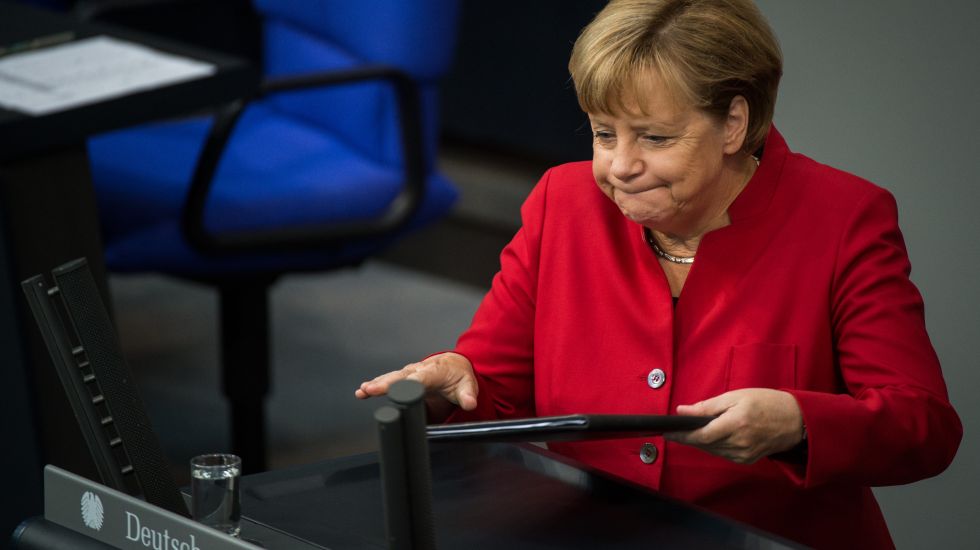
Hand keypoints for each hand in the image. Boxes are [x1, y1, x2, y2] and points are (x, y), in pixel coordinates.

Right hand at [354, 352, 477, 418]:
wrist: (454, 365)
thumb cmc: (459, 375)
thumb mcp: (468, 385)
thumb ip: (468, 395)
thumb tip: (470, 403)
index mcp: (435, 371)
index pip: (420, 378)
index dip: (407, 384)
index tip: (396, 390)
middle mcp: (419, 369)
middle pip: (400, 376)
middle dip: (385, 383)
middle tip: (370, 389)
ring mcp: (410, 372)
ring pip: (392, 377)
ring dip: (376, 384)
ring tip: (362, 391)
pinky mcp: (403, 377)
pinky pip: (388, 380)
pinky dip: (375, 385)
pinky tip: (362, 392)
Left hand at [665, 388, 803, 463]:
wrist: (795, 420)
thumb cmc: (766, 403)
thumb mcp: (735, 396)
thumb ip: (707, 406)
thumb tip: (683, 411)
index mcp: (737, 423)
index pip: (702, 434)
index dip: (682, 435)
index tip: (667, 432)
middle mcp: (740, 442)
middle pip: (704, 444)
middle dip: (688, 437)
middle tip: (673, 431)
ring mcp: (744, 454)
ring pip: (712, 450)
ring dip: (699, 442)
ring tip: (689, 432)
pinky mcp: (747, 460)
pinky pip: (722, 454)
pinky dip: (713, 446)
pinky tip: (710, 437)